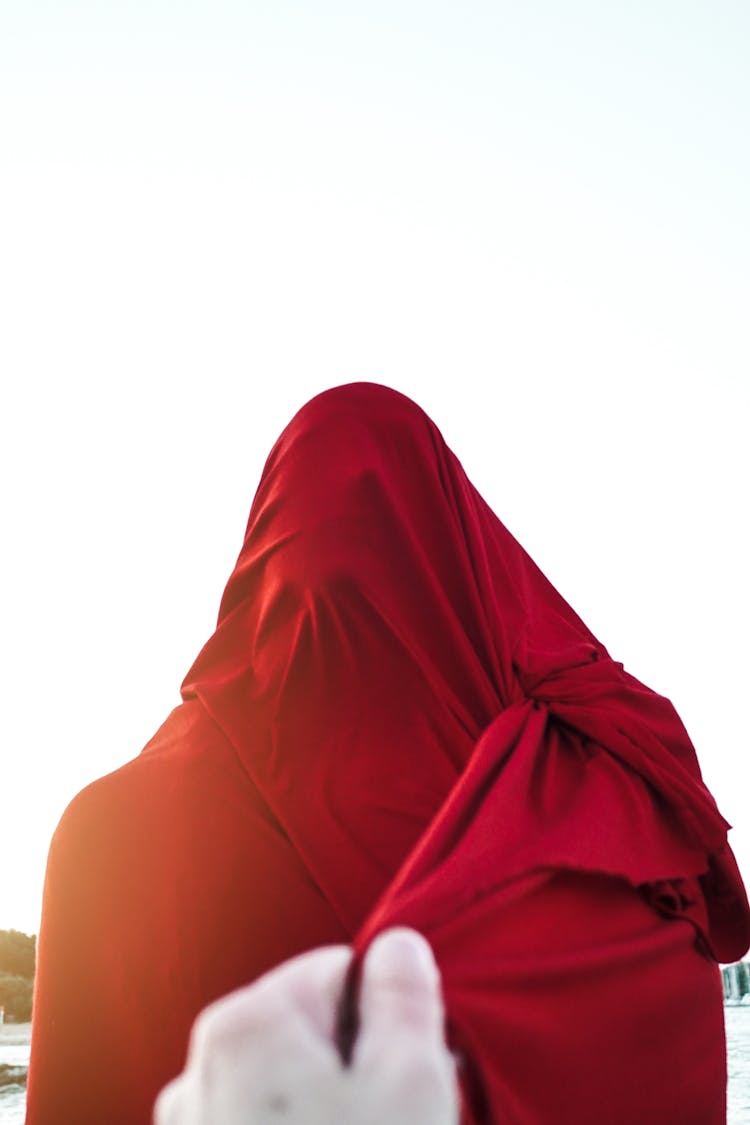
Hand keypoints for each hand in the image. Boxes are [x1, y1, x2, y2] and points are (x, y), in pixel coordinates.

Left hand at [154, 927, 458, 1124]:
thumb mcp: (409, 1084)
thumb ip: (404, 997)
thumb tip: (398, 944)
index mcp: (245, 1023)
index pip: (334, 969)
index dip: (383, 1016)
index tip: (405, 1070)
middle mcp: (198, 1064)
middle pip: (306, 1027)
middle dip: (352, 1063)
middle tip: (387, 1117)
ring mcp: (188, 1123)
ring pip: (283, 1081)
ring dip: (323, 1103)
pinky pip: (256, 1121)